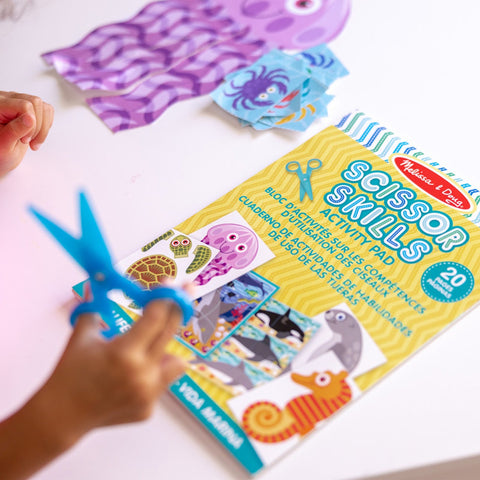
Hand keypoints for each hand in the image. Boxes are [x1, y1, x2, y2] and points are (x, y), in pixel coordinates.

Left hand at [0, 91, 53, 176]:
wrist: (1, 153)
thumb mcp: (4, 144)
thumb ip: (14, 130)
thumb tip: (31, 118)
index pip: (24, 106)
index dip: (31, 124)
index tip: (24, 140)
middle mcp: (6, 99)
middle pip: (36, 102)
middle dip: (38, 126)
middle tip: (28, 141)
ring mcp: (18, 101)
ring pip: (44, 107)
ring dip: (43, 127)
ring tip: (33, 140)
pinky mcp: (29, 107)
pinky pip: (46, 110)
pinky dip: (46, 125)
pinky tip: (36, 134)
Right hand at [0, 299, 186, 479]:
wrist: (61, 416)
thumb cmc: (70, 371)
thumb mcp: (82, 335)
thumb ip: (96, 306)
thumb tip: (101, 282)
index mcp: (124, 352)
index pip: (157, 317)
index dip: (165, 297)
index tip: (169, 285)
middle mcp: (141, 373)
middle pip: (171, 332)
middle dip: (177, 310)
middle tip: (179, 298)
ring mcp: (147, 394)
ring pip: (177, 362)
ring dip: (167, 351)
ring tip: (147, 350)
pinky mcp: (148, 409)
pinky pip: (162, 383)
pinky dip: (152, 375)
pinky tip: (130, 378)